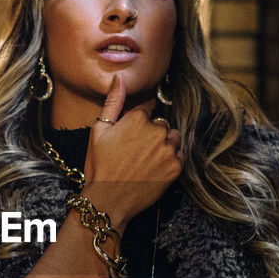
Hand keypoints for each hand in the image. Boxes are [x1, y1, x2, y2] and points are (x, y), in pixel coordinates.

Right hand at [81, 75, 181, 225]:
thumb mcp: (99, 131)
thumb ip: (113, 102)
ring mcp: (168, 149)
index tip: (129, 139)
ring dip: (164, 146)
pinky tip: (154, 170)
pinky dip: (170, 161)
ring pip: (173, 138)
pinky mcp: (176, 167)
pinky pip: (179, 156)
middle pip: (161, 124)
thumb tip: (120, 78)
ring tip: (146, 161)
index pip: (146, 111)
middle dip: (152, 135)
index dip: (137, 125)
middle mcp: (156, 131)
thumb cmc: (100, 166)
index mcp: (137, 118)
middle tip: (135, 153)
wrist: (109, 200)